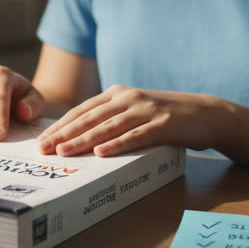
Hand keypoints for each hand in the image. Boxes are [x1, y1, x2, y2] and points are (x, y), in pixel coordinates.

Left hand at [36, 86, 226, 156]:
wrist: (206, 113)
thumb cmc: (166, 116)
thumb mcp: (135, 110)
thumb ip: (111, 117)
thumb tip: (81, 137)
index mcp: (118, 94)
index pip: (82, 110)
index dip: (60, 125)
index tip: (41, 139)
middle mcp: (128, 98)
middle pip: (89, 118)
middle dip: (64, 134)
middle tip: (43, 149)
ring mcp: (145, 110)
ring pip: (108, 127)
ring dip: (83, 141)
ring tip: (64, 153)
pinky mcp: (162, 125)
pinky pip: (135, 136)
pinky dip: (117, 145)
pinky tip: (101, 153)